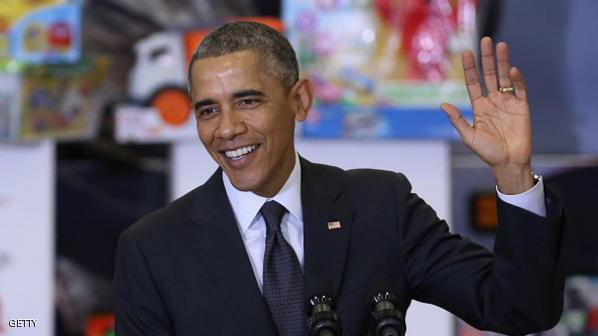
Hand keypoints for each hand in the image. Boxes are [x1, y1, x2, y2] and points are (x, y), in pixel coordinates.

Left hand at [441, 37, 533, 193]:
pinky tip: (512, 71)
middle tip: (485, 40)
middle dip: (486, 58)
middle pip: (489, 75)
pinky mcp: (521, 107)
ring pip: (504, 77)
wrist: (508, 162)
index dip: (470, 68)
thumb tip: (442, 104)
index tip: (465, 53)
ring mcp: (508, 102)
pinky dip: (516, 80)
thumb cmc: (487, 152)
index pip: (473, 83)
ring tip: (500, 46)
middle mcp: (493, 101)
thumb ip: (457, 120)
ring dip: (502, 62)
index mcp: (479, 106)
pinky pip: (519, 90)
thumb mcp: (468, 136)